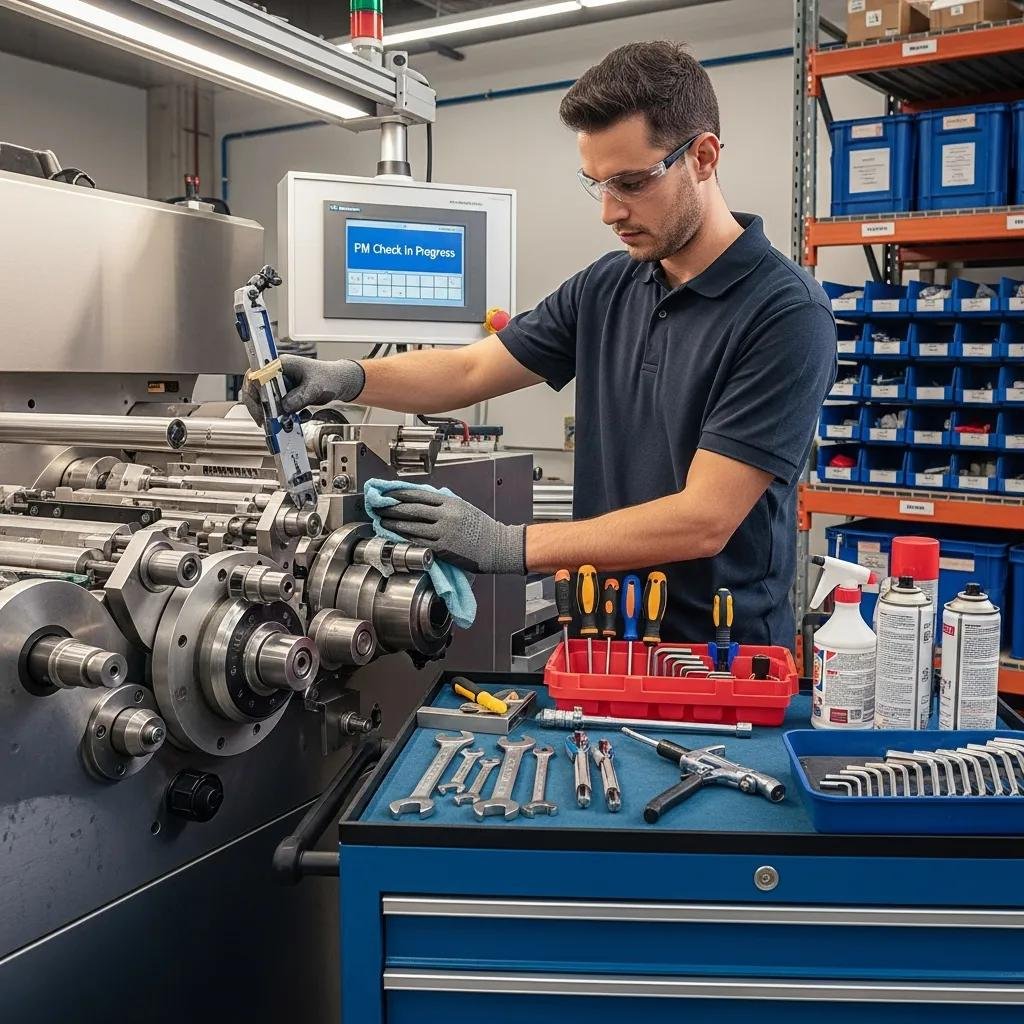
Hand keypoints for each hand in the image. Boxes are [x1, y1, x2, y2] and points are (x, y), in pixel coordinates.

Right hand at [242, 355, 364, 423]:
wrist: (339, 383)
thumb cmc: (329, 377)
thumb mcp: (315, 388)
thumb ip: (299, 397)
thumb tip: (284, 407)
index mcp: (281, 365)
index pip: (257, 376)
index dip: (253, 393)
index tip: (260, 409)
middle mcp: (277, 374)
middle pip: (257, 391)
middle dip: (261, 408)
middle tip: (267, 422)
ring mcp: (280, 386)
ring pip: (266, 402)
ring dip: (273, 415)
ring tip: (284, 422)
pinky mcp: (285, 396)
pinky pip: (277, 408)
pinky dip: (283, 417)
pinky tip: (295, 419)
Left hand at [377, 489, 525, 574]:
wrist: (498, 546)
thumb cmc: (482, 527)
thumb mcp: (464, 507)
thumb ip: (443, 504)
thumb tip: (421, 501)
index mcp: (450, 502)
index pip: (418, 495)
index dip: (399, 494)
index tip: (387, 493)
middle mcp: (446, 515)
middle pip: (411, 509)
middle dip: (392, 508)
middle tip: (378, 507)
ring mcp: (444, 532)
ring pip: (412, 526)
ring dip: (394, 524)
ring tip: (382, 522)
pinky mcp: (442, 548)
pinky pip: (419, 541)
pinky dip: (405, 538)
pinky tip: (396, 537)